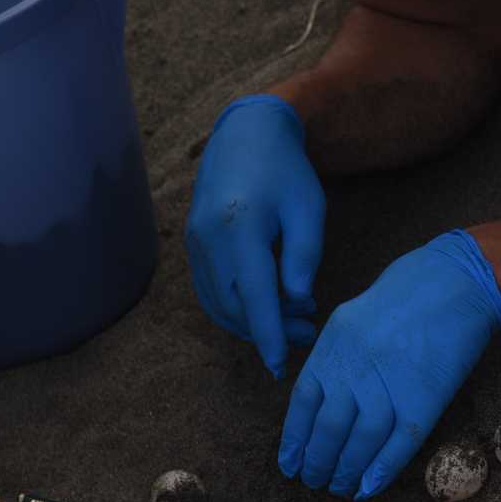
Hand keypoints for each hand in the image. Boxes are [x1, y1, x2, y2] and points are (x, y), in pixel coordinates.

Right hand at [186, 95, 326, 376]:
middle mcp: (209, 238)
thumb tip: (298, 301)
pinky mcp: (191, 243)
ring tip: (291, 323)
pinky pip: (208, 289)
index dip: (269, 334)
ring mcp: (194, 242)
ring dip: (250, 322)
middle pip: (233, 304)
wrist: (244, 136)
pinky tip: (262, 307)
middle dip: (267, 331)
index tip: (282, 365)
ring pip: (217, 302)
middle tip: (307, 334)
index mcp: (241, 227)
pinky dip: (233, 308)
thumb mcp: (308, 208)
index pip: (255, 295)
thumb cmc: (286, 171)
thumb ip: (304, 255)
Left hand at [279, 230, 500, 498]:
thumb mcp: (346, 322)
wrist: (449, 285)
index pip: (302, 404)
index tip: (288, 465)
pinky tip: (367, 487)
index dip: (293, 440)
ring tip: (339, 488)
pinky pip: (400, 440)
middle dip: (317, 461)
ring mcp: (390, 384)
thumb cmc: (395, 302)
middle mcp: (354, 370)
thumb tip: (314, 403)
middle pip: (328, 428)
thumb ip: (330, 361)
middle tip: (314, 482)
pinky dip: (381, 467)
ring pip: (360, 440)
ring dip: (347, 470)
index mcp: (330, 350)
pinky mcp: (425, 397)